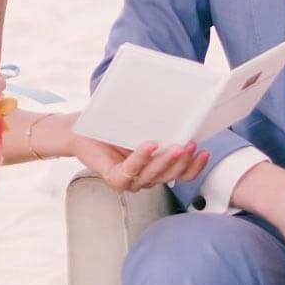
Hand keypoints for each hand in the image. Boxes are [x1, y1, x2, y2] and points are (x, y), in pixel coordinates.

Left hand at [69, 131, 209, 194]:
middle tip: (191, 145)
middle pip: (170, 176)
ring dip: (167, 161)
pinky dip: (142, 157)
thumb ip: (161, 123)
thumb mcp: (142, 124)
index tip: (205, 152)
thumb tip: (183, 104)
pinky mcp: (114, 178)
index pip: (180, 174)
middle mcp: (143, 178)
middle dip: (183, 162)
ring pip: (154, 176)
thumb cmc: (110, 126)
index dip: (195, 167)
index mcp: (154, 168)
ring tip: (176, 146)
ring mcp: (129, 180)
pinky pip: (132, 171)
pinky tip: (150, 145)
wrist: (78, 130)